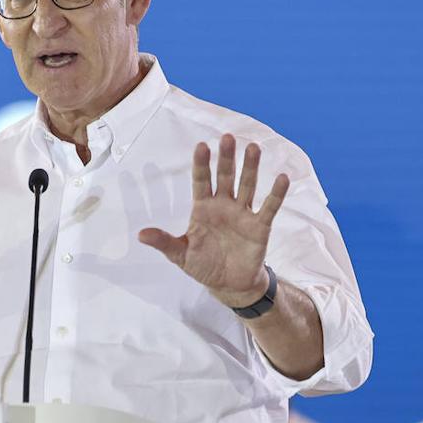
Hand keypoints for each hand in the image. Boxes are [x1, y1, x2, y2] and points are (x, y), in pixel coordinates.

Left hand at [138, 134, 289, 307]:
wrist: (229, 285)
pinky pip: (269, 208)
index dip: (201, 164)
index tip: (202, 145)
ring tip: (254, 148)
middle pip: (225, 177)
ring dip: (251, 168)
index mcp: (203, 209)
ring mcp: (243, 214)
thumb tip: (140, 234)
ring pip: (248, 186)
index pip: (201, 181)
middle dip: (226, 158)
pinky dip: (276, 194)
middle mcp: (224, 206)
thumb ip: (164, 242)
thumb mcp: (180, 254)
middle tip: (228, 137)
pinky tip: (282, 178)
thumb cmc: (203, 265)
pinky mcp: (260, 227)